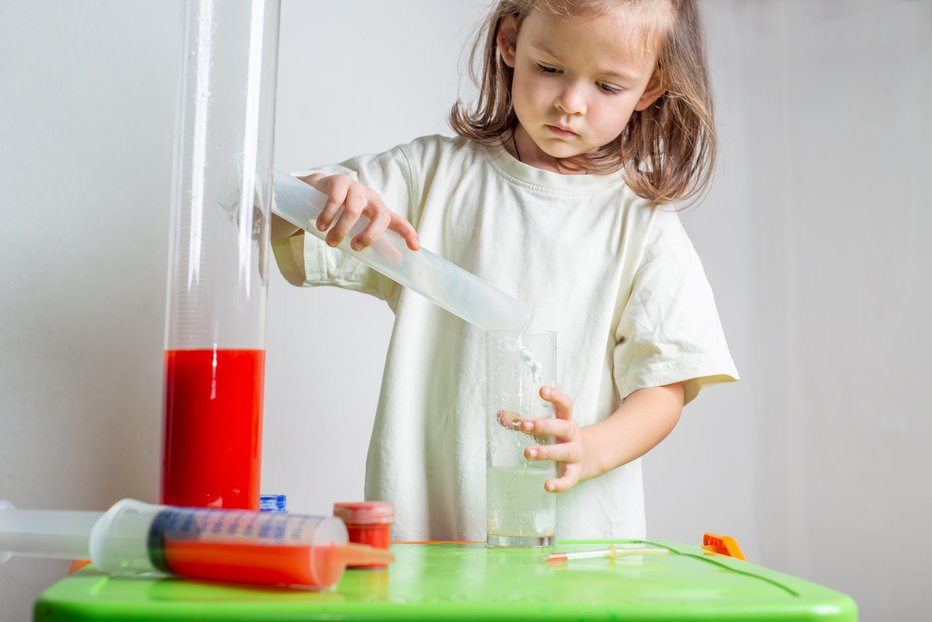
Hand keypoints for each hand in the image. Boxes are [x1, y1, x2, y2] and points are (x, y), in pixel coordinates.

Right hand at [300, 173, 419, 251]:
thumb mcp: (357, 228)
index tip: (415, 247)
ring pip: (354, 209)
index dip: (409, 233)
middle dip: (369, 236)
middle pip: (380, 216)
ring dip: (342, 229)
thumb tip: (396, 259)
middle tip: (354, 248)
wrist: (317, 191)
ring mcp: (356, 188)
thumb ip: (375, 242)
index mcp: (379, 211)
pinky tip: (321, 226)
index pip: (399, 222)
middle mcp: (372, 199)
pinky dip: (328, 216)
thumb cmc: (341, 213)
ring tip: (330, 241)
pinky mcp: (340, 182)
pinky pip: (336, 200)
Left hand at [519, 386, 588, 492]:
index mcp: (566, 420)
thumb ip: (526, 421)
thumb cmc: (563, 437)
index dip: (555, 396)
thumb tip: (500, 416)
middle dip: (544, 426)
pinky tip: (548, 486)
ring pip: (564, 452)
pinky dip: (560, 484)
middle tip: (524, 424)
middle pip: (562, 428)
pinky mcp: (576, 472)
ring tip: (527, 453)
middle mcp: (572, 436)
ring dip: (546, 452)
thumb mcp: (550, 426)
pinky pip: (569, 479)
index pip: (565, 405)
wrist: (594, 456)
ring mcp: (576, 454)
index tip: (542, 389)